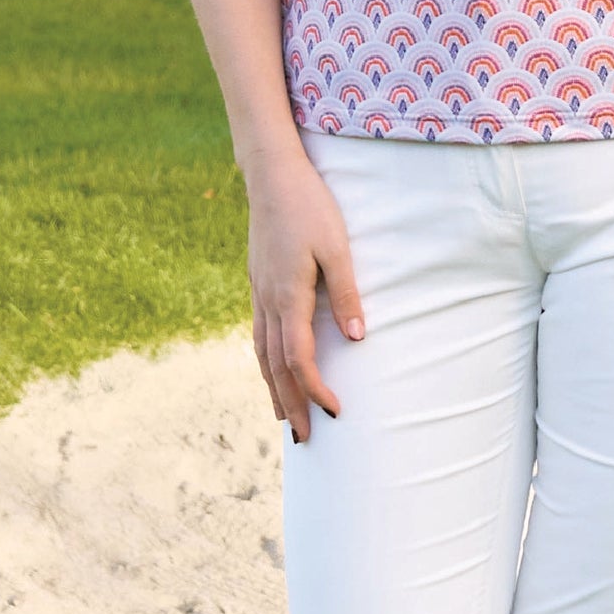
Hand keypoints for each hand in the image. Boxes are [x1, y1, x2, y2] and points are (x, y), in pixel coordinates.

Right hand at [243, 156, 363, 443]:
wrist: (272, 175)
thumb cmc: (311, 206)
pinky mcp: (257, 284)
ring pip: (261, 354)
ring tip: (282, 417)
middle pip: (275, 367)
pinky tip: (271, 369)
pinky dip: (265, 362)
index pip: (299, 360)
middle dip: (289, 404)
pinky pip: (258, 335)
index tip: (335, 412)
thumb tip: (356, 338)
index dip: (315, 390)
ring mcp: (258, 293)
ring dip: (273, 388)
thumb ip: (346, 293)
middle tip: (303, 438)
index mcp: (288, 297)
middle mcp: (267, 302)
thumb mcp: (337, 247)